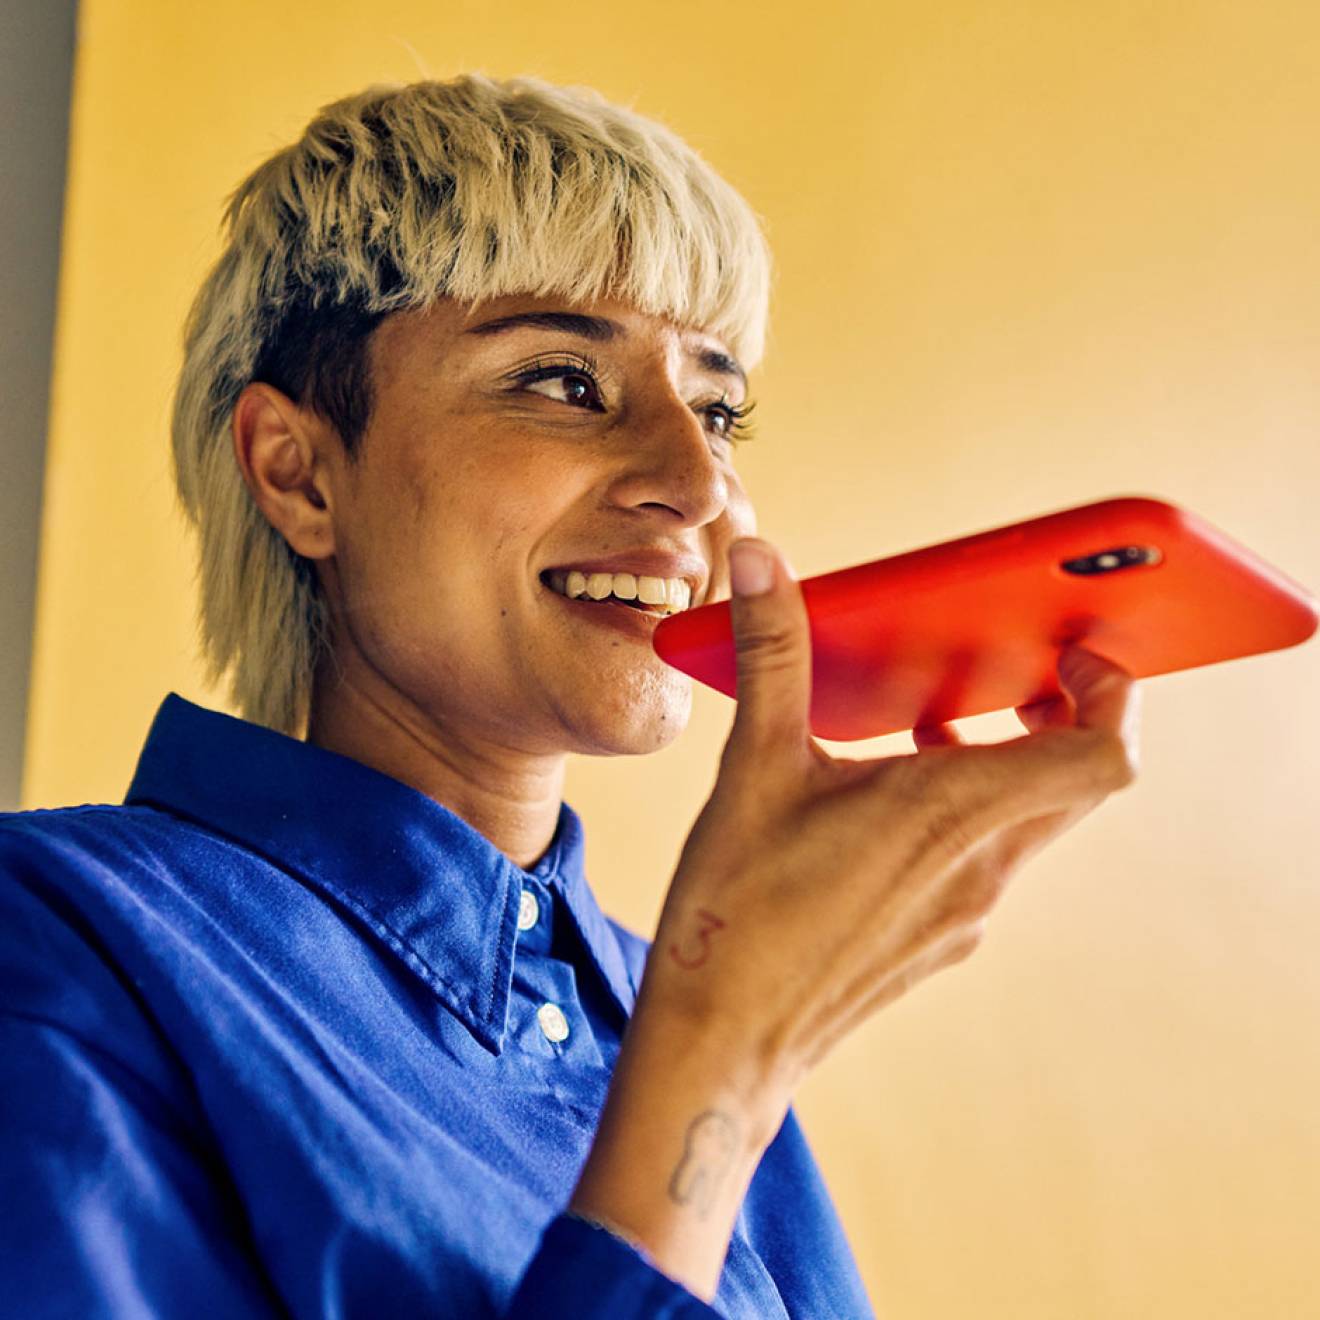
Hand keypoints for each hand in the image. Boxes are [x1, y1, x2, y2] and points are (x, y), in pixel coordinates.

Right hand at [645, 535, 1141, 1090]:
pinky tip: (890, 797)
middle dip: (1065, 713)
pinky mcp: (941, 938)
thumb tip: (765, 562)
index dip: (1115, 694)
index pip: (1101, 756)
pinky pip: (989, 858)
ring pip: (1030, 820)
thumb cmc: (735, 915)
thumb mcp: (752, 768)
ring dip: (1009, 761)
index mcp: (946, 812)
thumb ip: (772, 655)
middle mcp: (977, 868)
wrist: (722, 1045)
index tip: (1076, 650)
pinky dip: (970, 811)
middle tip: (1017, 667)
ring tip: (937, 720)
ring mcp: (966, 913)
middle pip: (1077, 781)